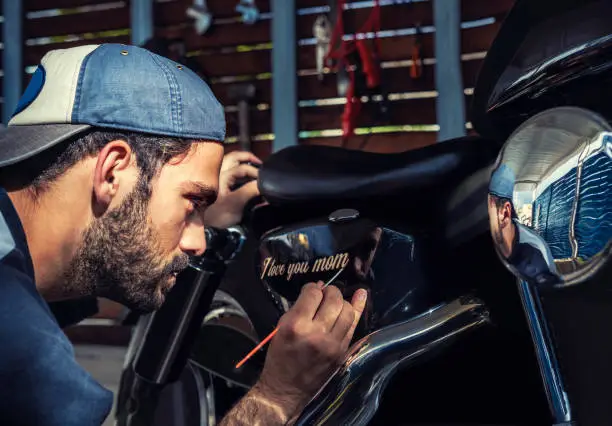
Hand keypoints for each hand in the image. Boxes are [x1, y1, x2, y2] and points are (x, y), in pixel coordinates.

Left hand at [204, 150, 261, 228]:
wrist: (203, 225)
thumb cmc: (216, 215)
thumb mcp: (236, 204)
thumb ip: (250, 191)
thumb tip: (263, 183)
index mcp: (222, 176)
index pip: (243, 168)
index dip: (256, 172)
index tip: (265, 180)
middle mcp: (217, 172)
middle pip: (234, 157)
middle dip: (248, 158)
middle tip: (259, 163)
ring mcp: (215, 177)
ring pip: (230, 162)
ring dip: (241, 162)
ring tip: (252, 166)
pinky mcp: (214, 183)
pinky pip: (227, 169)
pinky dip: (236, 168)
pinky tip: (243, 176)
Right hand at [254, 282, 367, 419]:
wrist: (286, 389)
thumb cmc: (279, 357)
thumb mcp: (281, 329)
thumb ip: (299, 308)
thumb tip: (317, 289)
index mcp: (296, 325)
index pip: (312, 294)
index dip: (312, 288)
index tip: (311, 290)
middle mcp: (316, 333)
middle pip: (333, 299)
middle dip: (330, 291)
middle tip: (324, 293)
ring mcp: (333, 344)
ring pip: (347, 310)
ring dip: (342, 300)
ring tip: (335, 300)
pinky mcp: (342, 352)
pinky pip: (353, 326)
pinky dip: (357, 309)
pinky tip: (361, 295)